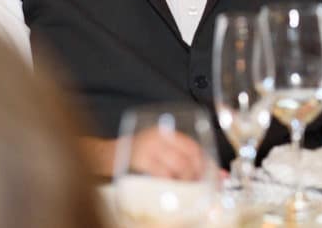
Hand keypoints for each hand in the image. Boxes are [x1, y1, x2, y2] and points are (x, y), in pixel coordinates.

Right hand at [78, 129, 208, 179]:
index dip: (206, 163)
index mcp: (166, 132)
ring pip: (180, 165)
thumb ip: (180, 158)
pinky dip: (172, 183)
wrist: (107, 156)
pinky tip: (172, 188)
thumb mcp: (158, 150)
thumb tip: (213, 174)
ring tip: (187, 189)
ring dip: (187, 180)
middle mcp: (160, 135)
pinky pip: (163, 173)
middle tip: (199, 186)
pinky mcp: (141, 159)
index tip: (213, 176)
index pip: (194, 146)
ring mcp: (150, 146)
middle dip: (198, 174)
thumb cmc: (137, 156)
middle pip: (190, 156)